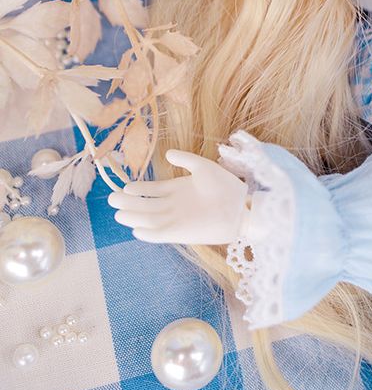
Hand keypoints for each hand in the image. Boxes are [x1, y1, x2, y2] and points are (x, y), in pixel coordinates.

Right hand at [107, 149, 253, 244]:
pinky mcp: (181, 233)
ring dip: (133, 216)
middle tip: (112, 198)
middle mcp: (174, 205)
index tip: (124, 186)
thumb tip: (167, 153)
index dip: (138, 189)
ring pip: (148, 219)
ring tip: (118, 212)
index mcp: (178, 189)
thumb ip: (185, 159)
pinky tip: (135, 228)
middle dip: (128, 202)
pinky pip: (160, 235)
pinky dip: (147, 233)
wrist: (241, 208)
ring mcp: (176, 220)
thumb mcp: (203, 167)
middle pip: (145, 205)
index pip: (152, 190)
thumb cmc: (226, 186)